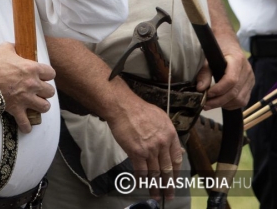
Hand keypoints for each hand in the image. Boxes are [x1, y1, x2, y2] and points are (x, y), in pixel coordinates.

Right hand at [0, 42, 55, 132]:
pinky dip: (27, 126)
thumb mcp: (5, 48)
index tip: (43, 75)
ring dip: (41, 106)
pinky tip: (27, 127)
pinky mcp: (17, 110)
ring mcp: (26, 98)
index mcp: (32, 68)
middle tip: (38, 90)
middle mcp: (33, 84)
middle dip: (45, 91)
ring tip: (36, 104)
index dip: (47, 74)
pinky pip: (26, 123)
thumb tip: (17, 47)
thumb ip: (15, 48)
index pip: (51, 73)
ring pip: (45, 107)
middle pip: (50, 91)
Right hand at [107, 85, 183, 200]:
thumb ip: (169, 134)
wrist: (123, 107)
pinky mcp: (136, 153)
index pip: (177, 158)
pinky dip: (141, 180)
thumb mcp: (161, 118)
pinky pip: (141, 171)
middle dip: (168, 185)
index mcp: (170, 134)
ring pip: (154, 173)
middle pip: (167, 169)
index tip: (175, 180)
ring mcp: (150, 149)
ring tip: (155, 195)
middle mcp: (162, 144)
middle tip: (169, 195)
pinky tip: (141, 185)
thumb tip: (180, 150)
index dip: (176, 172)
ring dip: (155, 187)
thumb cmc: (140, 110)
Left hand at [196, 39, 253, 109]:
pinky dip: (232, 104)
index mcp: (237, 60)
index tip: (207, 94)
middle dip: (219, 101)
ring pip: (240, 100)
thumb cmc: (218, 47)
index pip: (231, 80)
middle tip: (205, 104)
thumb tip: (200, 89)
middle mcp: (247, 71)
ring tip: (211, 104)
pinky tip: (221, 102)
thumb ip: (204, 72)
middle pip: (235, 92)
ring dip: (225, 104)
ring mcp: (251, 79)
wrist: (229, 41)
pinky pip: (243, 100)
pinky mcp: (250, 85)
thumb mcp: (208, 56)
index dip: (219, 90)